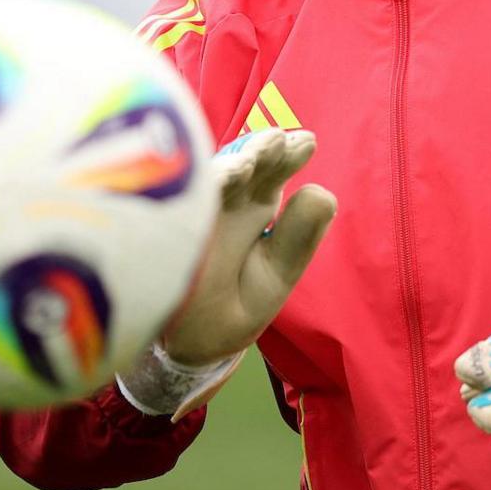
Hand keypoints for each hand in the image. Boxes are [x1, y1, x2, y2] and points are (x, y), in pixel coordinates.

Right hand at [161, 130, 335, 366]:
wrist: (184, 348)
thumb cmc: (230, 311)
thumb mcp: (273, 276)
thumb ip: (298, 239)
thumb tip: (323, 191)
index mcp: (252, 209)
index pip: (272, 173)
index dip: (289, 156)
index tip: (307, 144)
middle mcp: (223, 203)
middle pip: (245, 165)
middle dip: (263, 151)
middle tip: (279, 141)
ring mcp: (194, 213)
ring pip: (213, 178)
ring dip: (235, 163)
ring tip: (254, 159)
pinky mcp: (167, 229)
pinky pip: (181, 204)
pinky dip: (202, 188)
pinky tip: (225, 179)